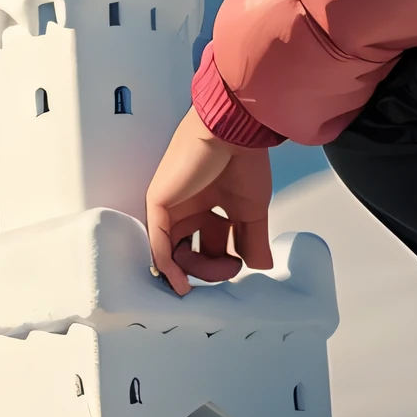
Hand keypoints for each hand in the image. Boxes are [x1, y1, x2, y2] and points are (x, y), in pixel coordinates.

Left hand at [142, 108, 272, 294]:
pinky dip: (167, 266)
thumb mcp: (252, 210)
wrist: (235, 134)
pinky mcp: (158, 202)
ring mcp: (170, 206)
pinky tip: (182, 282)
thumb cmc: (243, 161)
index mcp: (205, 207)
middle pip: (188, 252)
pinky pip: (157, 242)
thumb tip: (259, 266)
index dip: (222, 264)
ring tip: (218, 273)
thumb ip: (253, 240)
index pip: (208, 246)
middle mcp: (185, 208)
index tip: (240, 267)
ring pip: (172, 252)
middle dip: (209, 270)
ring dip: (192, 271)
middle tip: (231, 270)